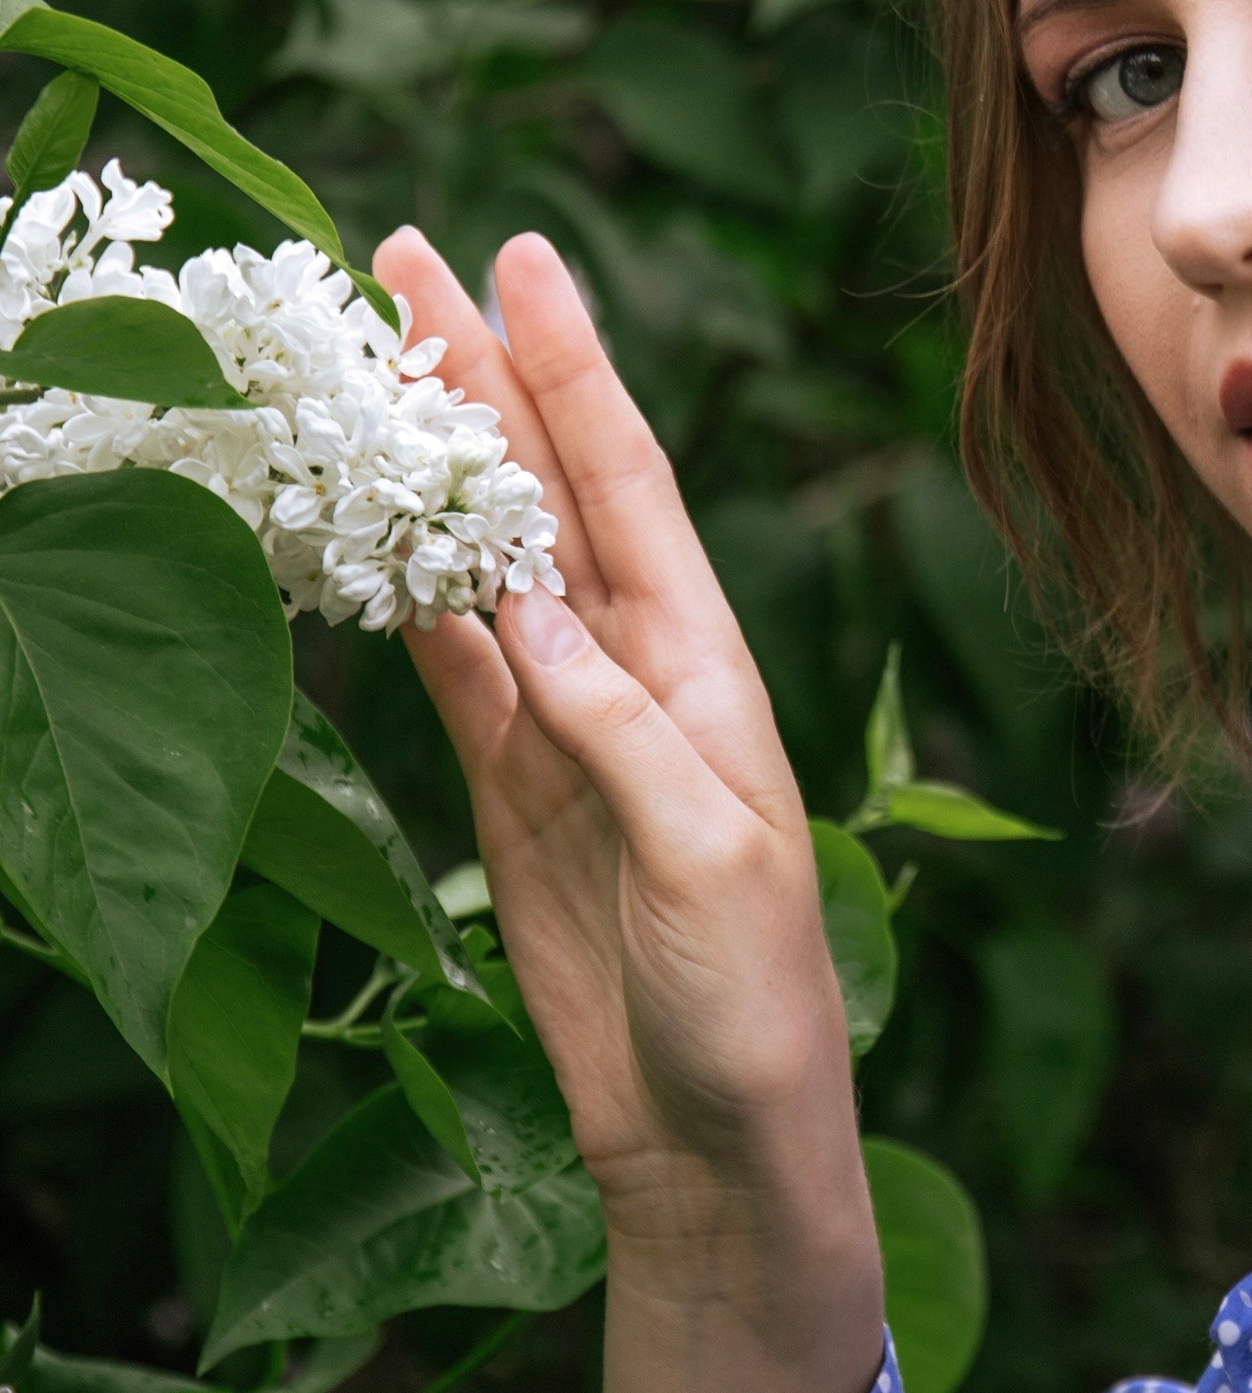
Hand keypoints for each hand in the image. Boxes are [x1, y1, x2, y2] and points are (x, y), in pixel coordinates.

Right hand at [375, 225, 882, 1392]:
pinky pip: (444, 666)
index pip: (631, 486)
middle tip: (402, 256)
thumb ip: (616, 731)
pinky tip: (357, 520)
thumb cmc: (754, 999)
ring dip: (430, 462)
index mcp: (707, 668)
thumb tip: (522, 609)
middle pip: (544, 493)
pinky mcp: (506, 791)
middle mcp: (635, 673)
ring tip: (368, 353)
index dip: (575, 370)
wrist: (716, 1135)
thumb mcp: (709, 857)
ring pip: (481, 562)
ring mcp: (561, 725)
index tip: (523, 258)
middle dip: (483, 373)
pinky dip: (398, 592)